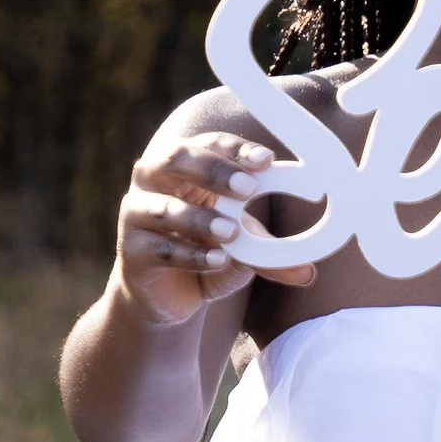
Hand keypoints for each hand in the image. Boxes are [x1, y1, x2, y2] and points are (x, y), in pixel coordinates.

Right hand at [112, 128, 315, 330]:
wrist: (170, 298)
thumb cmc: (208, 254)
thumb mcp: (245, 250)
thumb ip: (271, 255)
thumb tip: (308, 271)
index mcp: (186, 166)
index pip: (209, 144)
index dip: (236, 149)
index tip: (267, 161)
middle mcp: (154, 181)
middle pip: (175, 158)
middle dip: (214, 169)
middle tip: (250, 188)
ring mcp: (138, 215)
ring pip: (165, 207)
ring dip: (201, 219)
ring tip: (231, 232)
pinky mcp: (132, 251)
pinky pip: (160, 249)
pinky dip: (190, 255)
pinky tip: (216, 261)